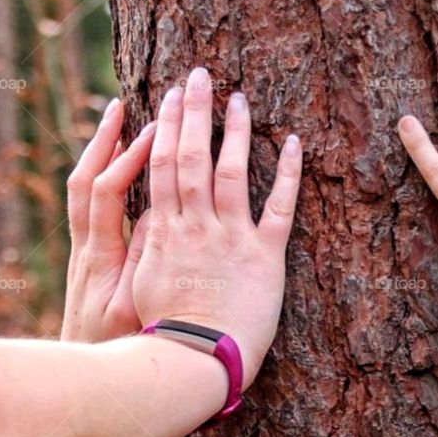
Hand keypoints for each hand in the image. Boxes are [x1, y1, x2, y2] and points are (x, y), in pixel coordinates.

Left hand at [61, 99, 154, 341]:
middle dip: (102, 142)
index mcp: (99, 257)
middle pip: (84, 182)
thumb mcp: (138, 306)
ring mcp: (86, 256)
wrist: (93, 383)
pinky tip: (126, 173)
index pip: (104, 193)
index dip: (125, 159)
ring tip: (120, 127)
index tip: (153, 130)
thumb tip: (157, 214)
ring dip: (101, 158)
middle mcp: (87, 249)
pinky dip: (108, 183)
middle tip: (121, 107)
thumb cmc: (122, 351)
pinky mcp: (92, 266)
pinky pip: (93, 213)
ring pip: (84, 195)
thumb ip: (148, 260)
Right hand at [133, 68, 301, 387]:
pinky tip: (293, 143)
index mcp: (167, 232)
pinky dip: (288, 174)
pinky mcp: (266, 256)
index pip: (163, 167)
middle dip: (194, 113)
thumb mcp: (143, 283)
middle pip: (192, 158)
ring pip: (232, 173)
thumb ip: (149, 245)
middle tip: (198, 76)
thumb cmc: (167, 330)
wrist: (196, 360)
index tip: (170, 98)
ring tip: (239, 98)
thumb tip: (151, 215)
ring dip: (235, 132)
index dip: (168, 128)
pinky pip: (279, 208)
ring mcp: (232, 238)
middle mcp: (197, 226)